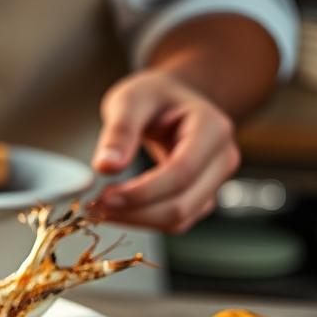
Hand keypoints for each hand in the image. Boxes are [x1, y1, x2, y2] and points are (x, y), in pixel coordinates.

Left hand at [91, 70, 240, 233]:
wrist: (173, 99)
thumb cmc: (154, 95)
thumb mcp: (131, 99)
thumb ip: (119, 131)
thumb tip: (105, 167)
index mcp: (213, 129)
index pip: (181, 172)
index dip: (141, 192)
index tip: (103, 196)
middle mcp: (223, 159)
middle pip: (182, 204)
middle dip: (135, 212)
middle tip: (93, 207)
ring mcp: (216, 182)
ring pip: (179, 219)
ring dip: (137, 221)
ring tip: (100, 208)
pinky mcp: (202, 197)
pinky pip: (175, 221)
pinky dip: (144, 220)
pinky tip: (116, 209)